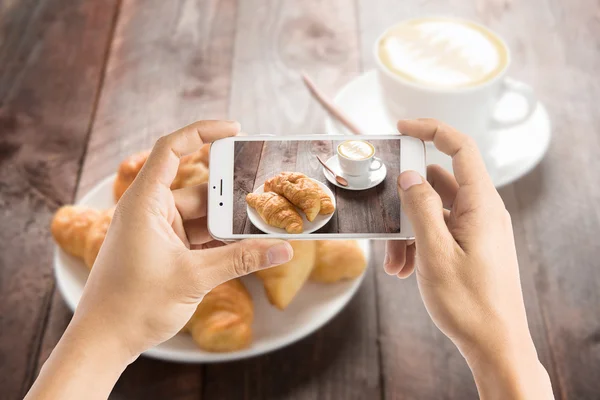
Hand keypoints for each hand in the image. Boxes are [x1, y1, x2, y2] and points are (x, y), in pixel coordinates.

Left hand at [27, 120, 293, 399]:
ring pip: (202, 215)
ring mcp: (159, 231)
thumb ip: (241, 259)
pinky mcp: (166, 251)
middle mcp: (151, 211)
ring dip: (229, 222)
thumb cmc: (133, 304)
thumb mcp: (194, 277)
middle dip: (232, 194)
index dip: (203, 133)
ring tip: (264, 224)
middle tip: (266, 195)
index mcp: (145, 203)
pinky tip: (247, 245)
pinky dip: (220, 240)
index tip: (235, 130)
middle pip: (199, 188)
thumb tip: (283, 249)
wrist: (105, 341)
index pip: (172, 150)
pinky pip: (199, 236)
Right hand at [384, 119, 552, 398]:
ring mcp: (477, 229)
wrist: (495, 345)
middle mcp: (483, 211)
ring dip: (407, 230)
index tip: (401, 127)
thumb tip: (410, 176)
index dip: (431, 130)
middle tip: (382, 224)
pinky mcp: (471, 245)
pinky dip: (418, 243)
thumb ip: (421, 208)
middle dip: (405, 203)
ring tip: (394, 264)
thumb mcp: (435, 252)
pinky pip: (439, 231)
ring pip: (433, 211)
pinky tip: (404, 269)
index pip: (460, 148)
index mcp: (481, 204)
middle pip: (437, 185)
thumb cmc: (469, 302)